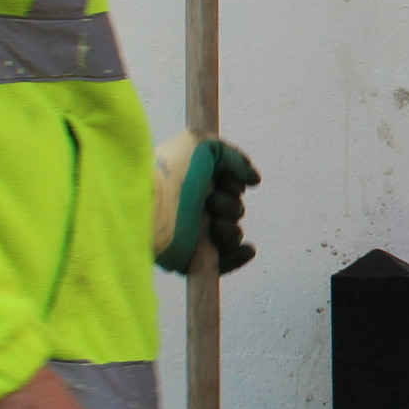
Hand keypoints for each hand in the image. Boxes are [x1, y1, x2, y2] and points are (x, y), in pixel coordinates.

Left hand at [153, 133, 260, 274]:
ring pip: (232, 234)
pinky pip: (225, 261)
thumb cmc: (172, 173)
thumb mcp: (203, 146)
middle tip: (211, 202)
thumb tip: (254, 180)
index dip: (234, 183)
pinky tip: (248, 249)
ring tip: (216, 225)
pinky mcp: (194, 257)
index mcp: (194, 182)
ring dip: (232, 228)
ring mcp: (195, 233)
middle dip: (230, 205)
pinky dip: (239, 256)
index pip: (228, 185)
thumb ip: (234, 157)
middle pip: (233, 209)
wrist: (154, 205)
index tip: (226, 180)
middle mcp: (194, 207)